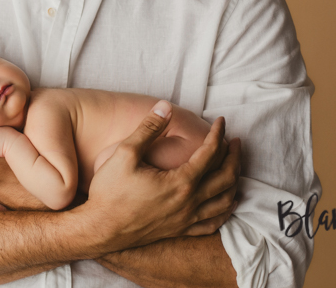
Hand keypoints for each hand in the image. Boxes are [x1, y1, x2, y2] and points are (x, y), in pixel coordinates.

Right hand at [80, 101, 240, 253]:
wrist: (100, 229)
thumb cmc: (110, 192)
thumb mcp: (125, 153)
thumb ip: (148, 128)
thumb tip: (165, 106)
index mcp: (180, 182)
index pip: (210, 153)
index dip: (218, 134)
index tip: (221, 121)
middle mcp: (189, 202)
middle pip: (225, 177)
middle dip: (234, 156)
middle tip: (235, 141)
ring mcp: (186, 219)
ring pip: (224, 201)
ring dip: (234, 181)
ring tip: (235, 166)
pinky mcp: (180, 231)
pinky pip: (213, 223)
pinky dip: (225, 210)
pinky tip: (228, 202)